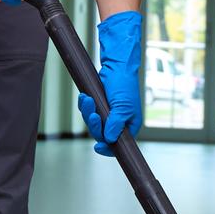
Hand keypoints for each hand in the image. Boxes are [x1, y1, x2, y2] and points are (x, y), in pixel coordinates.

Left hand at [77, 10, 142, 156]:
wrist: (117, 66)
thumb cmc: (124, 85)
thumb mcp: (123, 107)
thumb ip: (116, 124)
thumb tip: (109, 140)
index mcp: (130, 125)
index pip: (118, 144)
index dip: (108, 148)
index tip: (98, 147)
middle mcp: (119, 122)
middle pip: (102, 134)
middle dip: (95, 125)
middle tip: (93, 114)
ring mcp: (108, 114)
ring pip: (93, 123)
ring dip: (88, 113)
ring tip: (87, 99)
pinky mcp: (99, 105)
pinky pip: (88, 112)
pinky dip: (85, 106)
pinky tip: (84, 97)